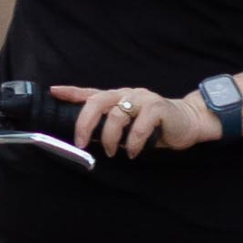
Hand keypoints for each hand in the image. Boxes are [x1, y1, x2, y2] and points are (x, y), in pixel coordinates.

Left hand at [49, 84, 216, 157]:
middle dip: (85, 122)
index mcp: (117, 97)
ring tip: (113, 152)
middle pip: (98, 101)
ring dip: (111, 137)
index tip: (54, 91)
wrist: (187, 122)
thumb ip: (108, 126)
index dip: (72, 92)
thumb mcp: (127, 126)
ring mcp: (143, 99)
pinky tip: (134, 151)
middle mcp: (127, 95)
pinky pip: (140, 124)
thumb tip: (84, 138)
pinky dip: (134, 141)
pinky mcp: (158, 108)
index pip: (90, 93)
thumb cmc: (154, 126)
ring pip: (117, 114)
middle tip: (80, 142)